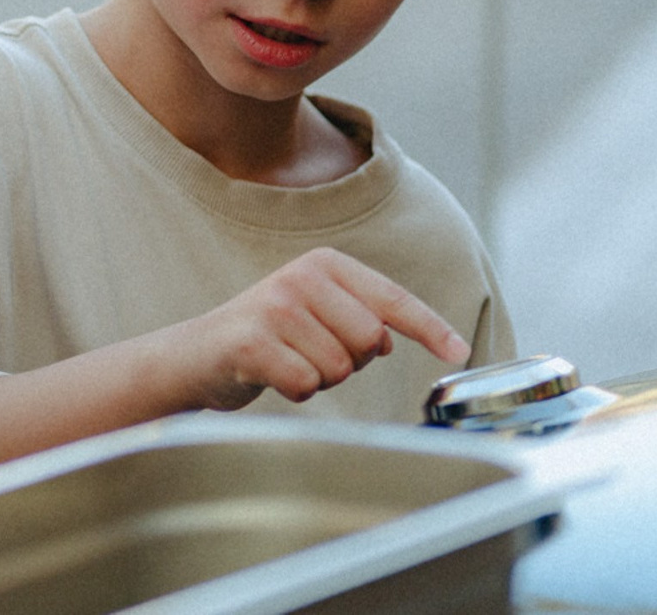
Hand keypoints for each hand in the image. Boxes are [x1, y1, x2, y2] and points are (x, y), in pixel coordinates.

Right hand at [173, 248, 468, 410]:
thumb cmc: (266, 336)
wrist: (196, 354)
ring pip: (340, 367)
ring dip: (320, 379)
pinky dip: (295, 392)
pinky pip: (306, 384)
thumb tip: (387, 339)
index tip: (459, 351)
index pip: (391, 299)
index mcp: (324, 264)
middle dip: (350, 361)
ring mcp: (274, 307)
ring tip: (288, 362)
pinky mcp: (251, 340)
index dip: (430, 327)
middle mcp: (300, 277)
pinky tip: (271, 375)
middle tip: (312, 353)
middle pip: (370, 340)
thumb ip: (359, 317)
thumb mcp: (315, 312)